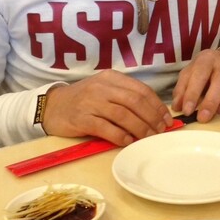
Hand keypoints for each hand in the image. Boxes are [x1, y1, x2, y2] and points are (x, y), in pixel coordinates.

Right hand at [41, 70, 172, 145]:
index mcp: (111, 78)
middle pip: (135, 102)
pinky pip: (106, 128)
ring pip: (123, 115)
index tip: (167, 119)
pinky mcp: (81, 119)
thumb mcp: (105, 91)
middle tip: (161, 131)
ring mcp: (90, 102)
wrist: (52, 107)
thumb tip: (155, 114)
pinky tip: (129, 142)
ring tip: (149, 138)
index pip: (141, 90)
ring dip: (140, 128)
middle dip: (152, 118)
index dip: (157, 106)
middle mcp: (102, 87)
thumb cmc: (85, 101)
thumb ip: (126, 98)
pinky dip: (120, 136)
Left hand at [171, 48, 219, 122]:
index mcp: (206, 59)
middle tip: (203, 118)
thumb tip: (177, 107)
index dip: (192, 94)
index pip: (199, 75)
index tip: (187, 111)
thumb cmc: (205, 71)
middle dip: (211, 102)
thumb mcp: (190, 75)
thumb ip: (182, 90)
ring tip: (219, 111)